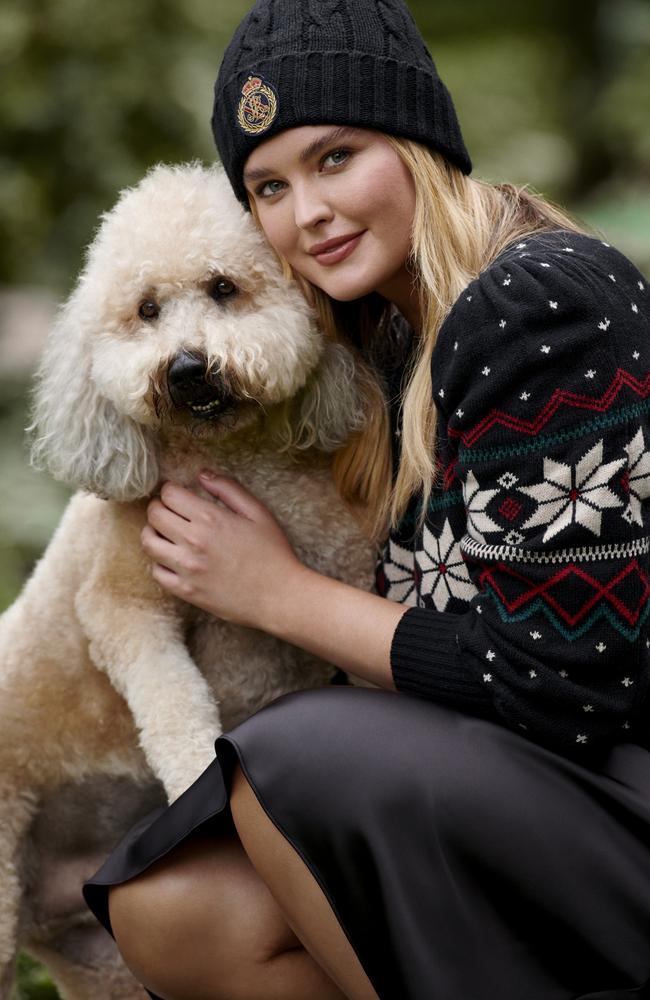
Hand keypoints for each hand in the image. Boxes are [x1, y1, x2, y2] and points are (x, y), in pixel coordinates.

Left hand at [142, 471, 303, 628]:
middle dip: (158, 507)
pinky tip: (172, 558)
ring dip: (153, 532)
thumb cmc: (273, 553)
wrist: (279, 596)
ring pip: (148, 543)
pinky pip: (157, 572)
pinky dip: (159, 562)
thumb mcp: (258, 512)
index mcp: (210, 518)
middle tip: (168, 510)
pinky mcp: (185, 591)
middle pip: (154, 515)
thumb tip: (202, 474)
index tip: (177, 494)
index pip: (169, 494)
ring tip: (164, 532)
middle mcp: (193, 541)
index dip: (170, 490)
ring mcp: (186, 568)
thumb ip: (228, 489)